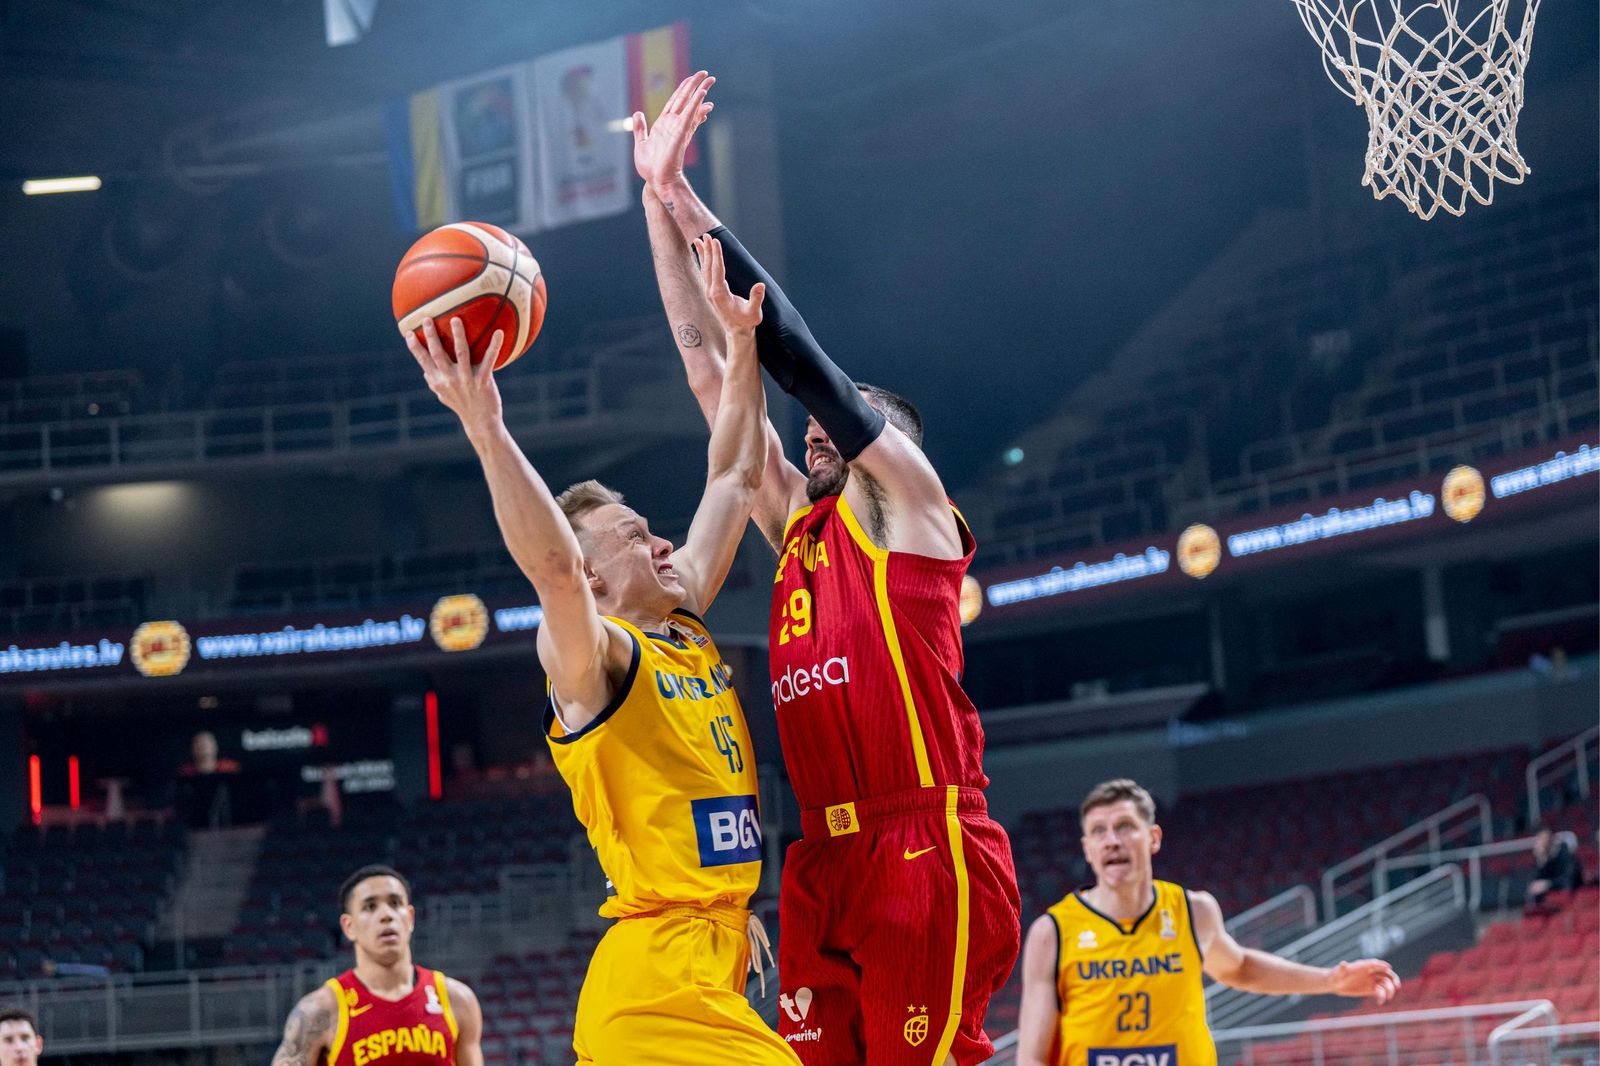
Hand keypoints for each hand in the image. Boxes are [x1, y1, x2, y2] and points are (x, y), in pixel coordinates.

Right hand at [406, 318, 504, 438]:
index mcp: (438, 381)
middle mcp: (450, 379)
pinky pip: (489, 360)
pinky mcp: (483, 381)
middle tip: (427, 318)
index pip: (423, 360)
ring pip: (461, 353)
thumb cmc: (462, 405)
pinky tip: (498, 332)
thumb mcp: (443, 395)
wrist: (480, 422)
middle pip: (438, 354)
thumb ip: (433, 382)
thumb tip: (424, 370)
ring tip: (455, 319)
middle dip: (431, 336)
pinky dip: (494, 346)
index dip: (414, 346)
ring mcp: (466, 379)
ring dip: (458, 335)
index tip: (408, 331)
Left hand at [632, 71, 713, 187]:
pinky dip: (696, 104)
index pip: (676, 102)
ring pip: (691, 104)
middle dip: (695, 85)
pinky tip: (702, 94)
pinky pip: (689, 115)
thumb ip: (640, 128)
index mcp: (664, 124)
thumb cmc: (650, 168)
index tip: (693, 81)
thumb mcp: (641, 143)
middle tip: (706, 73)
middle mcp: (673, 123)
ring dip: (700, 90)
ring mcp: (679, 127)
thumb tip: (638, 113)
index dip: (684, 90)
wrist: (657, 180)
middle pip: (686, 99)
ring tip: (710, 79)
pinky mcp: (681, 133)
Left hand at [694, 235, 763, 334]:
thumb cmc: (747, 322)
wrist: (738, 332)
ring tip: (699, 240)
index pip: (718, 269)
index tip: (715, 241)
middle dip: (707, 250)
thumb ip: (756, 298)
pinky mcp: (711, 293)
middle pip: (708, 266)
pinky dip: (703, 262)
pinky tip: (702, 254)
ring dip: (702, 254)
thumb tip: (761, 285)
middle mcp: (711, 292)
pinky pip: (705, 274)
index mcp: (719, 294)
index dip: (717, 254)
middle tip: (706, 235)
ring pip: (704, 269)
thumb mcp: (754, 312)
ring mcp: (709, 292)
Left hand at [1329, 959, 1400, 1003]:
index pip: (1374, 963)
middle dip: (1393, 978)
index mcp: (1362, 966)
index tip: (1388, 967)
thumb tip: (1343, 963)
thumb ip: (1341, 969)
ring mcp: (1371, 980)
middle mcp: (1369, 972)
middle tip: (1396, 986)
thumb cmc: (1335, 976)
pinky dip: (1383, 996)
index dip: (1382, 964)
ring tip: (1387, 997)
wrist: (1335, 984)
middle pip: (1385, 972)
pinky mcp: (1371, 989)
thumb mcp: (1337, 973)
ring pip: (1385, 982)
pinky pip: (1381, 991)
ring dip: (1389, 989)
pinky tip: (1380, 1002)